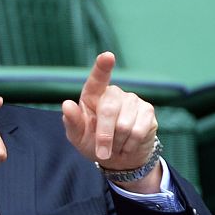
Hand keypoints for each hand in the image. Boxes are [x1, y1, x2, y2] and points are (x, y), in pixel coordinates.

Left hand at [62, 52, 160, 190]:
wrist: (118, 158)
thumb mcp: (77, 136)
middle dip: (104, 137)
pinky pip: (138, 131)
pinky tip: (128, 144)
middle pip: (108, 111)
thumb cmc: (92, 142)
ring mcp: (132, 100)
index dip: (102, 67)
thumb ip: (72, 122)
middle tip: (102, 153)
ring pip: (124, 125)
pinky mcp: (148, 111)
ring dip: (117, 143)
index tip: (107, 56)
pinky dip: (130, 145)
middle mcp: (113, 93)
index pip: (97, 79)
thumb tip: (66, 105)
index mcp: (92, 95)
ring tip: (116, 144)